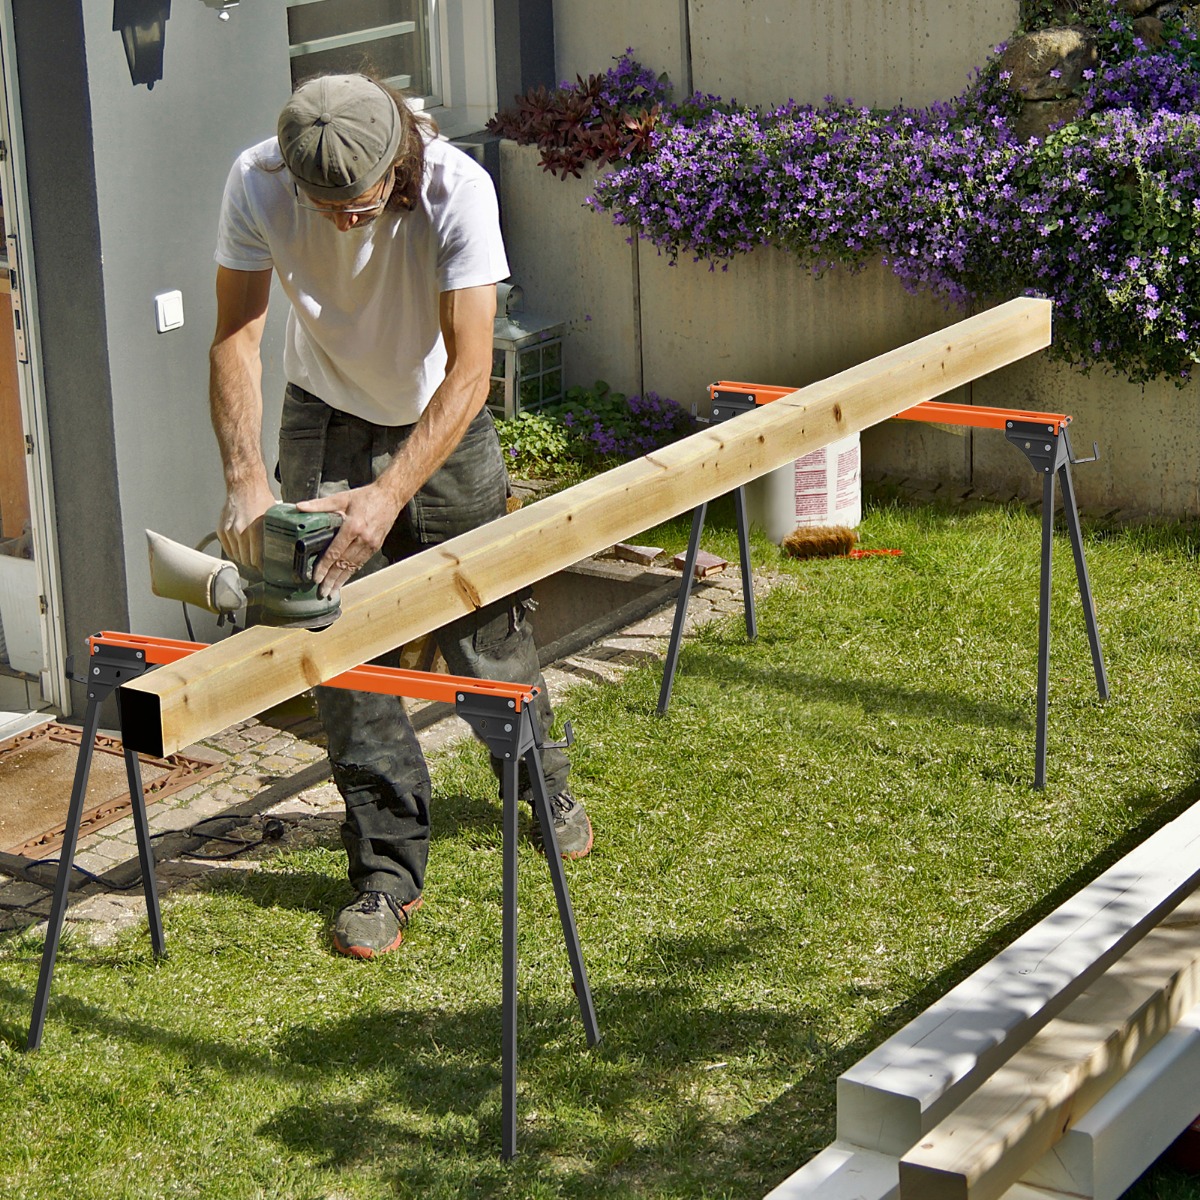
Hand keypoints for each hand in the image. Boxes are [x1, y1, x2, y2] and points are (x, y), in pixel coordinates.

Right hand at [218, 479, 275, 570]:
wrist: (244, 486)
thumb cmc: (261, 499)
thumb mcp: (273, 517)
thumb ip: (276, 532)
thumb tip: (286, 547)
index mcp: (255, 530)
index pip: (256, 559)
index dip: (262, 566)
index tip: (266, 568)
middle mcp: (240, 532)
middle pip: (246, 560)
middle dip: (253, 563)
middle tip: (260, 563)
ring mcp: (229, 531)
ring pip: (236, 555)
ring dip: (243, 557)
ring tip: (251, 556)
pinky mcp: (221, 529)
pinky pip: (227, 548)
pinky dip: (234, 550)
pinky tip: (241, 548)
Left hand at [297, 483, 401, 597]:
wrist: (390, 497)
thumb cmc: (365, 497)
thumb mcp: (341, 498)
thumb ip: (319, 505)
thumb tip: (299, 507)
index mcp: (352, 527)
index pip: (335, 552)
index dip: (324, 566)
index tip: (316, 578)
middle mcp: (362, 539)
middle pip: (343, 564)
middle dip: (331, 579)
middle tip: (322, 592)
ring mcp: (370, 544)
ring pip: (353, 566)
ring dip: (341, 580)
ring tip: (332, 591)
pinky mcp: (375, 546)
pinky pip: (361, 563)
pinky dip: (351, 573)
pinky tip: (344, 579)